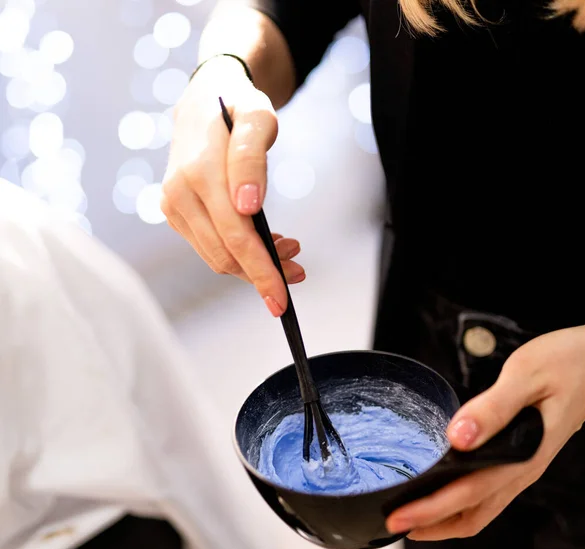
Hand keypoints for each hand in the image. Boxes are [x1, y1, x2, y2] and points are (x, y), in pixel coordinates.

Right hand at [161, 56, 303, 316]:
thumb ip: (251, 159)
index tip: (282, 301)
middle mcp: (179, 195)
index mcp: (199, 173)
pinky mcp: (176, 213)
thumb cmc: (238, 108)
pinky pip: (210, 246)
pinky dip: (239, 253)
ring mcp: (173, 206)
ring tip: (290, 249)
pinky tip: (265, 242)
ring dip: (254, 264)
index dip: (262, 271)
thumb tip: (248, 208)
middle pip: (226, 255)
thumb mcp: (258, 119)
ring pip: (217, 257)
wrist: (204, 100)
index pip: (236, 237)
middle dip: (264, 272)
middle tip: (300, 269)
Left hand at [386, 322, 584, 539]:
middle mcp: (522, 470)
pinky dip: (461, 503)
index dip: (430, 511)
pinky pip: (488, 493)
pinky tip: (442, 490)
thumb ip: (492, 408)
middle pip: (472, 514)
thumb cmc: (567, 364)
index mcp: (522, 455)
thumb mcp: (525, 377)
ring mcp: (523, 467)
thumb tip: (456, 437)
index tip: (398, 518)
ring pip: (481, 509)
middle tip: (393, 523)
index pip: (467, 494)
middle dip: (431, 524)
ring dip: (445, 518)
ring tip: (411, 516)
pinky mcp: (522, 458)